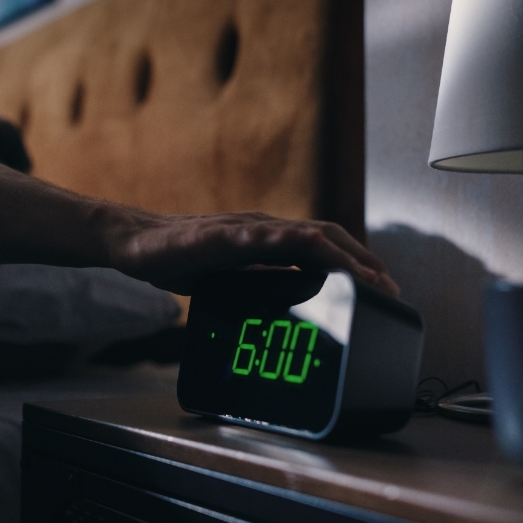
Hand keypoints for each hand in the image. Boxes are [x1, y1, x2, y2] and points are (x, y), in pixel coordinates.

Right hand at [110, 212, 398, 296]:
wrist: (133, 243)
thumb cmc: (178, 258)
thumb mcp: (231, 276)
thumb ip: (261, 279)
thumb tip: (294, 294)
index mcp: (267, 239)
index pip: (323, 246)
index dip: (357, 264)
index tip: (382, 288)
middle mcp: (263, 228)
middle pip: (326, 236)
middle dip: (363, 261)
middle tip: (389, 288)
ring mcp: (244, 228)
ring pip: (304, 234)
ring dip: (342, 255)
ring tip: (368, 277)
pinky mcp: (220, 235)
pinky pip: (261, 235)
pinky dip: (290, 241)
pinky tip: (310, 246)